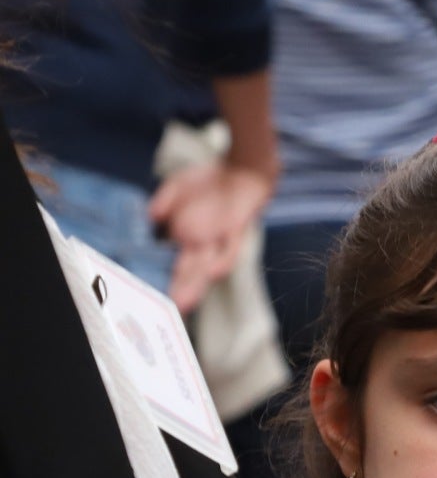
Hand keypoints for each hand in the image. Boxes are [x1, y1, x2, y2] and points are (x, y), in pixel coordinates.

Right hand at [148, 161, 271, 312]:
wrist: (242, 169)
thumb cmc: (209, 181)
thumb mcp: (178, 187)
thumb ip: (164, 200)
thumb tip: (152, 216)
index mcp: (191, 239)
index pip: (182, 267)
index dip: (174, 284)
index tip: (158, 300)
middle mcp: (206, 243)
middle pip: (193, 272)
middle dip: (182, 290)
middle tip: (170, 309)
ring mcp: (221, 237)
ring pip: (207, 266)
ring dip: (195, 283)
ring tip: (183, 301)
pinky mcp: (237, 229)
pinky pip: (231, 249)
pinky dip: (222, 260)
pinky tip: (212, 273)